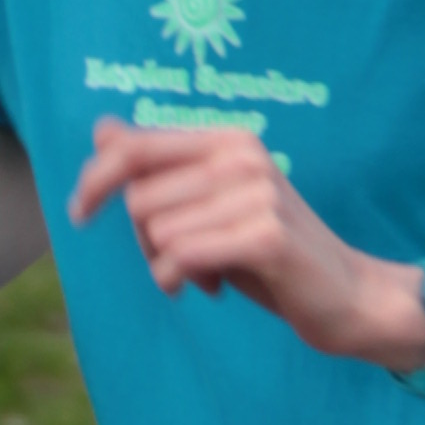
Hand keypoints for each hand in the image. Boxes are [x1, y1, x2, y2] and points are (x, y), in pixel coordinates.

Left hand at [64, 119, 419, 369]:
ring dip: (167, 266)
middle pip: (139, 199)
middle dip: (145, 241)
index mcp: (229, 140)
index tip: (78, 213)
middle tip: (181, 262)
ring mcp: (257, 193)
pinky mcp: (267, 236)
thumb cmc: (270, 253)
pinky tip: (209, 289)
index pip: (134, 147)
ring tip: (206, 274)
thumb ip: (161, 169)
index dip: (94, 179)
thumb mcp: (210, 205)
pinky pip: (183, 255)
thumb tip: (102, 129)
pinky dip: (180, 279)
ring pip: (157, 231)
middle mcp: (243, 156)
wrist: (347, 296)